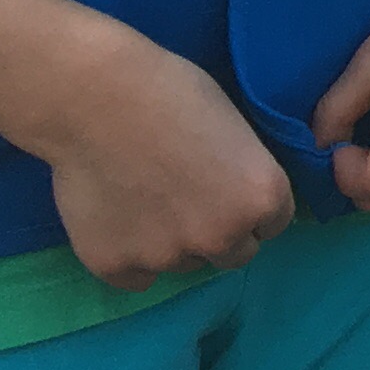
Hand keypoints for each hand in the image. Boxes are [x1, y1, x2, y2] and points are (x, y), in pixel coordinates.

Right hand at [42, 29, 295, 286]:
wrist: (96, 99)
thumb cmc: (173, 93)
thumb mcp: (237, 130)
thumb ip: (243, 177)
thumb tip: (238, 200)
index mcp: (262, 199)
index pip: (273, 224)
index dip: (248, 205)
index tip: (225, 186)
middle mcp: (222, 237)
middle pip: (234, 254)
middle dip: (218, 232)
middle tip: (188, 199)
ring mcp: (167, 257)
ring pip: (184, 264)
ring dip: (173, 243)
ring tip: (145, 200)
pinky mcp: (115, 267)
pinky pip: (136, 276)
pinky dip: (129, 255)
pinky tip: (117, 220)